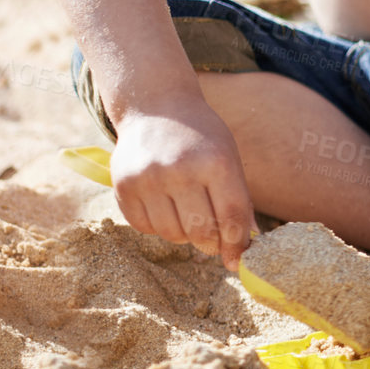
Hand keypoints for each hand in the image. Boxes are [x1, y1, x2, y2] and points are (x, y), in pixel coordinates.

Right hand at [109, 95, 257, 270]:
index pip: (232, 216)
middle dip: (211, 244)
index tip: (237, 260)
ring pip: (172, 234)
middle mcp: (180, 169)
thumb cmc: (201, 138)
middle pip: (201, 231)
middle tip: (213, 242)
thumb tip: (246, 243)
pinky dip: (159, 227)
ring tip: (188, 216)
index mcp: (215, 161)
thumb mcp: (228, 158)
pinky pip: (145, 227)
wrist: (156, 108)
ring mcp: (148, 178)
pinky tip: (165, 208)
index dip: (237, 244)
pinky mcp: (123, 186)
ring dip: (185, 235)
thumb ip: (238, 200)